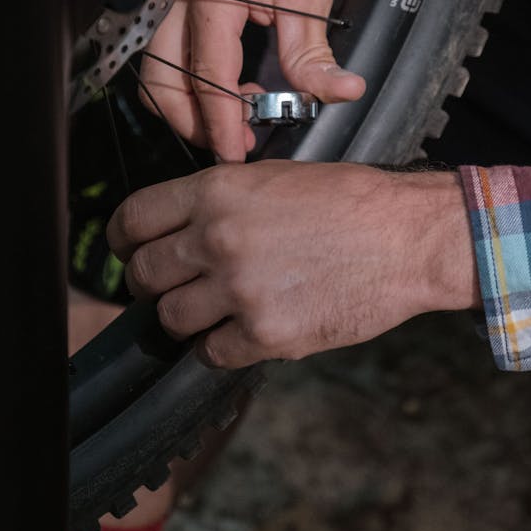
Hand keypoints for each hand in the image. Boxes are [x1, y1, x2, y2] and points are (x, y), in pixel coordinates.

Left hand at [107, 162, 479, 368]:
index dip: (123, 241)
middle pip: (144, 274)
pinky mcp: (266, 334)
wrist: (407, 237)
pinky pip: (212, 353)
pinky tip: (248, 329)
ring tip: (218, 310)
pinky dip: (224, 347)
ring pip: (171, 319)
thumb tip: (181, 229)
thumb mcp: (275, 177)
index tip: (129, 251)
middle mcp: (218, 238)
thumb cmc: (351, 201)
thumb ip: (220, 201)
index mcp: (217, 191)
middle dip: (153, 284)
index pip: (133, 219)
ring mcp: (239, 289)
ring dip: (188, 319)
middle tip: (175, 286)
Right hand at [140, 0, 365, 162]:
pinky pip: (167, 59)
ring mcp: (170, 4)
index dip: (220, 121)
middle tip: (235, 142)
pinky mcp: (175, 9)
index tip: (235, 152)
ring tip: (236, 117)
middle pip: (161, 81)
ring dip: (187, 107)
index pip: (207, 73)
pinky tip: (231, 89)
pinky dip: (189, 86)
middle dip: (193, 122)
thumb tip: (340, 92)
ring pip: (156, 74)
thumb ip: (314, 54)